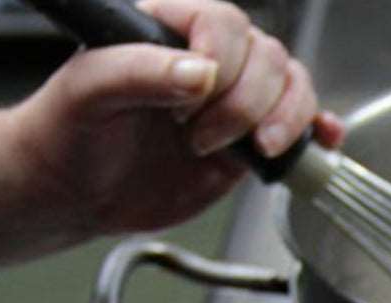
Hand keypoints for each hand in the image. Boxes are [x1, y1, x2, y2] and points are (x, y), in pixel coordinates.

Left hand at [0, 0, 344, 262]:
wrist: (77, 192)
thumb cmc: (69, 133)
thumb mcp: (88, 93)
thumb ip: (139, 71)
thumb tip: (203, 72)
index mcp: (167, 30)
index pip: (220, 22)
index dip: (222, 59)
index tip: (194, 101)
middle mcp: (207, 60)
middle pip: (266, 57)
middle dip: (246, 104)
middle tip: (200, 139)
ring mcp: (234, 103)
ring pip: (291, 86)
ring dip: (287, 119)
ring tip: (257, 149)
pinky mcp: (250, 145)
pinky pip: (300, 127)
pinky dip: (318, 132)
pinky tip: (321, 140)